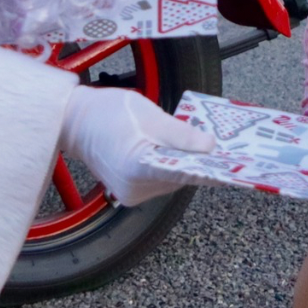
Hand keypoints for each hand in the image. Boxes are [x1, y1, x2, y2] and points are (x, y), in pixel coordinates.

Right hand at [58, 87, 213, 208]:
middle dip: (198, 162)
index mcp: (138, 167)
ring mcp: (131, 194)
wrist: (74, 121)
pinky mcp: (129, 193)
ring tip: (198, 147)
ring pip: (171, 181)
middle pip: (180, 178)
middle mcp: (135, 188)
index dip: (211, 168)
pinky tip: (176, 152)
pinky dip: (169, 168)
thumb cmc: (107, 112)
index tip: (234, 165)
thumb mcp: (149, 114)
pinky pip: (159, 182)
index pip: (185, 172)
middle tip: (220, 148)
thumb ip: (181, 134)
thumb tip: (209, 147)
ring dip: (184, 164)